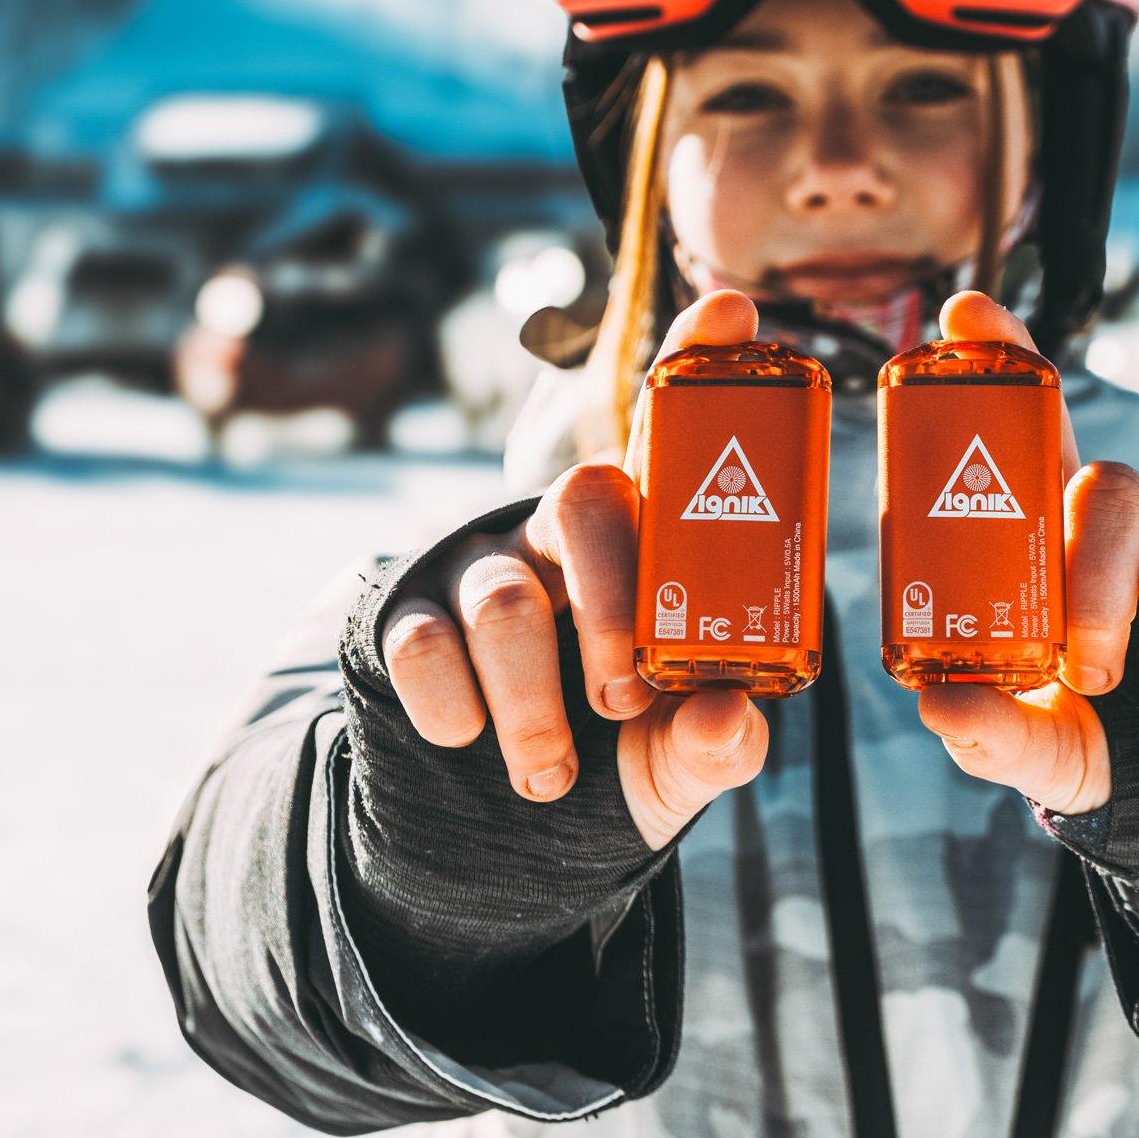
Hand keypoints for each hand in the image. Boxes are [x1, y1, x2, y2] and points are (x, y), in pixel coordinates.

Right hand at [375, 288, 770, 850]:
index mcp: (647, 544)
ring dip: (534, 704)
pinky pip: (423, 643)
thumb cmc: (618, 760)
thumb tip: (727, 719)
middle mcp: (564, 531)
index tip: (732, 309)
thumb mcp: (679, 761)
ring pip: (505, 600)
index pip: (668, 440)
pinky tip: (467, 740)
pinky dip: (455, 707)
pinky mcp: (406, 614)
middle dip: (611, 606)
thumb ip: (713, 744)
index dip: (695, 365)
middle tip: (624, 701)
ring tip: (550, 777)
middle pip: (585, 499)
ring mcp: (481, 565)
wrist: (502, 828)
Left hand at [915, 292, 1138, 813]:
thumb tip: (939, 706)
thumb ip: (992, 732)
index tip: (966, 308)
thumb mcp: (1047, 747)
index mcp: (1063, 541)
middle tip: (1092, 679)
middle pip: (1113, 489)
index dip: (1008, 362)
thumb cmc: (1114, 738)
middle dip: (1094, 600)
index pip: (1036, 432)